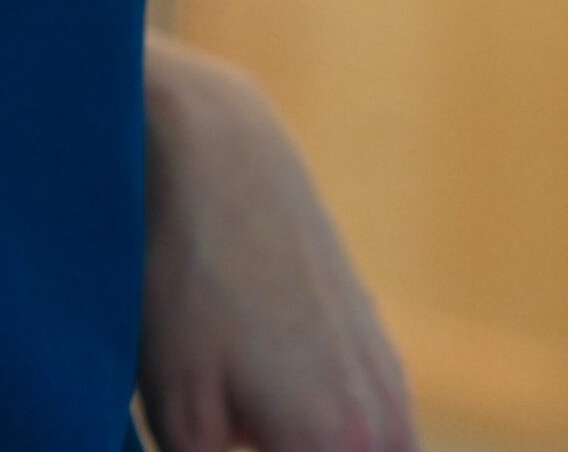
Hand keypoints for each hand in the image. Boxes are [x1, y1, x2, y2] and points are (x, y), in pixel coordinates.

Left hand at [135, 34, 421, 451]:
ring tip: (233, 407)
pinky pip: (358, 424)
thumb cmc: (181, 277)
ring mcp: (390, 376)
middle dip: (268, 451)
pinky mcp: (374, 340)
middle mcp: (388, 423)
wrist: (215, 146)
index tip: (221, 438)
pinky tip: (250, 382)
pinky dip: (314, 427)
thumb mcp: (176, 412)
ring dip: (299, 445)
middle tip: (224, 425)